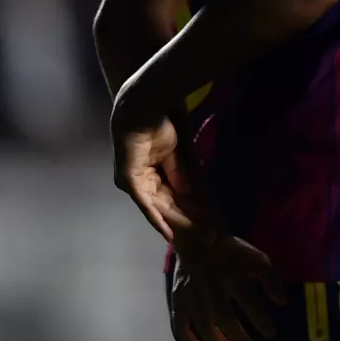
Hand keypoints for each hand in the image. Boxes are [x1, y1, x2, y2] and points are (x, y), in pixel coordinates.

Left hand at [113, 85, 219, 243]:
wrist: (148, 103)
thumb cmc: (163, 121)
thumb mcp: (180, 154)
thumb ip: (184, 176)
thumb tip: (192, 197)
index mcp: (153, 173)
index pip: (175, 197)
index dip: (192, 211)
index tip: (210, 224)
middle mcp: (141, 181)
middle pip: (169, 206)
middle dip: (189, 221)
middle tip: (208, 237)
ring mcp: (134, 181)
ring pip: (160, 207)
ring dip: (180, 222)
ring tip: (199, 236)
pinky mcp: (129, 179)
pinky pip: (145, 203)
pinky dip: (156, 218)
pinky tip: (168, 232)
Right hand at [170, 236, 285, 340]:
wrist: (199, 237)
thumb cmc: (232, 251)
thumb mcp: (257, 258)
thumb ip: (271, 279)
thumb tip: (283, 302)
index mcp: (233, 275)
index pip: (250, 303)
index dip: (261, 321)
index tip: (271, 333)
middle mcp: (212, 288)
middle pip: (226, 321)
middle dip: (241, 340)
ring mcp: (192, 296)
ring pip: (204, 328)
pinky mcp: (177, 300)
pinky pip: (179, 327)